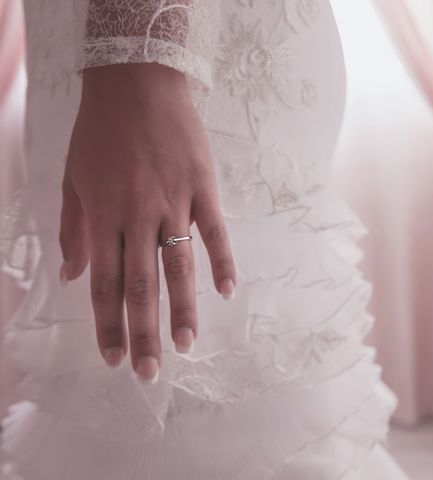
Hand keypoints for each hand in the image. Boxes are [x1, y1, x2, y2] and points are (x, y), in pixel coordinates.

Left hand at [59, 63, 235, 382]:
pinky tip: (227, 291)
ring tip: (188, 343)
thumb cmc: (100, 132)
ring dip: (184, 309)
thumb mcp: (72, 178)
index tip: (113, 359)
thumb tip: (72, 277)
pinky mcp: (203, 188)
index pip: (105, 285)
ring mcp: (174, 203)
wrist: (137, 83)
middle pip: (142, 286)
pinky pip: (216, 231)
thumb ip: (73, 230)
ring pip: (179, 266)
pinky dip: (222, 261)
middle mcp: (138, 217)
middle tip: (151, 372)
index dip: (108, 326)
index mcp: (103, 217)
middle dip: (144, 333)